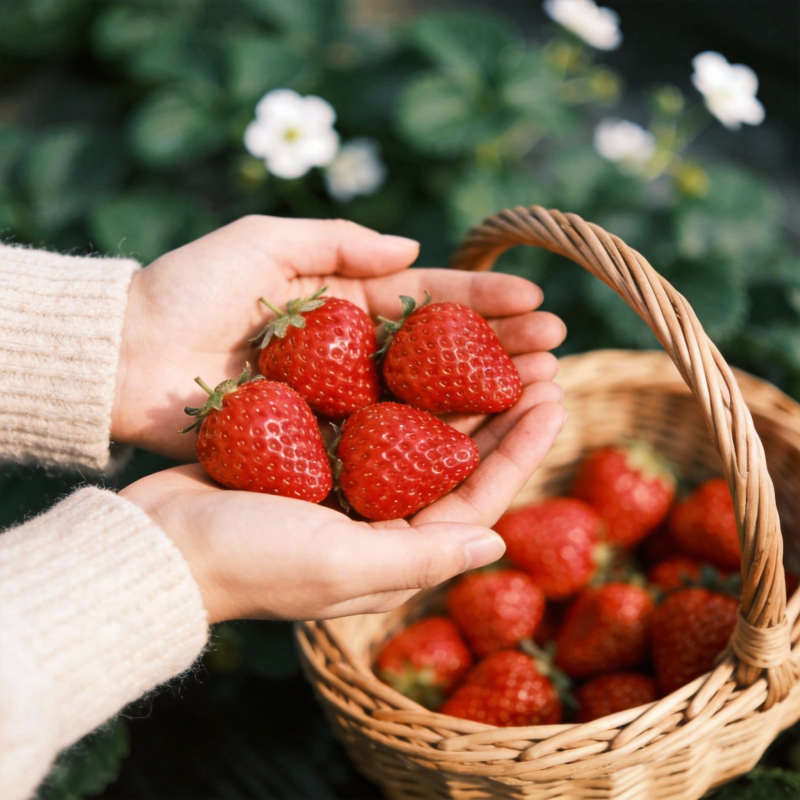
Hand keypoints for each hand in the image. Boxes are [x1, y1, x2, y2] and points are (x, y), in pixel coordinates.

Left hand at [112, 216, 565, 459]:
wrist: (126, 359)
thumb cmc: (188, 292)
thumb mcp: (262, 242)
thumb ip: (337, 242)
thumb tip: (414, 248)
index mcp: (344, 304)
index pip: (429, 300)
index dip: (483, 299)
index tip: (537, 302)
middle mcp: (353, 356)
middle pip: (441, 353)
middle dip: (501, 348)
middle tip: (557, 352)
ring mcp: (342, 402)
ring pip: (425, 400)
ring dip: (484, 396)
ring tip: (541, 393)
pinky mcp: (321, 442)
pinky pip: (387, 442)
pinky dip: (432, 441)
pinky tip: (480, 441)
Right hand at [120, 389, 565, 623]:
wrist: (158, 542)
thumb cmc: (248, 560)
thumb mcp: (341, 565)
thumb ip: (420, 556)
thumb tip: (493, 542)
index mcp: (395, 548)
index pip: (477, 498)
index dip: (520, 450)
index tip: (554, 400)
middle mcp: (379, 516)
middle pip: (456, 458)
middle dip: (500, 411)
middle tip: (539, 361)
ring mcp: (347, 483)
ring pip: (420, 430)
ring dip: (458, 389)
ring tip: (498, 347)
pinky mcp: (313, 454)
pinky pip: (374, 413)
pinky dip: (400, 383)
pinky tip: (423, 349)